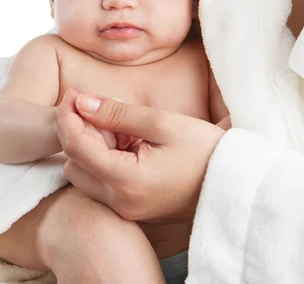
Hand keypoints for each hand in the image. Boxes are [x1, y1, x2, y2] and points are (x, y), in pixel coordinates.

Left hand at [56, 90, 224, 222]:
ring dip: (90, 148)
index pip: (76, 147)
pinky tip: (127, 144)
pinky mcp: (132, 210)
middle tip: (99, 109)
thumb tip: (82, 102)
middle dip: (77, 133)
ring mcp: (126, 210)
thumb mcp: (162, 123)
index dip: (68, 116)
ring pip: (83, 176)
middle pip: (73, 164)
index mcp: (126, 181)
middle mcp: (120, 202)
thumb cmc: (205, 150)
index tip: (73, 94)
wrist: (234, 186)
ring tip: (119, 128)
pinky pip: (101, 185)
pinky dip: (103, 161)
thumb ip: (118, 113)